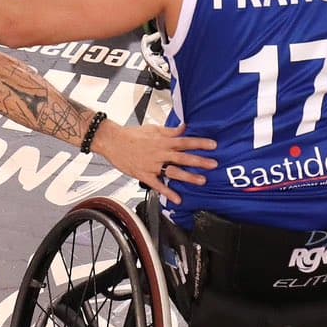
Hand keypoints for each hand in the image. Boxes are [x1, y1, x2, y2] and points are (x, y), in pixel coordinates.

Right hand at [94, 121, 217, 202]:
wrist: (112, 141)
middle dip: (199, 161)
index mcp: (163, 141)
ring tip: (202, 181)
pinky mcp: (144, 175)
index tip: (213, 145)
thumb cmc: (132, 134)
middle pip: (183, 157)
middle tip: (214, 164)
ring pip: (173, 171)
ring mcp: (152, 165)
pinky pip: (158, 185)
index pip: (185, 141)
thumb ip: (171, 131)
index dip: (200, 143)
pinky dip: (168, 192)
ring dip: (188, 177)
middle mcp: (160, 153)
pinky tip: (178, 199)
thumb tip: (185, 127)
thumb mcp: (153, 129)